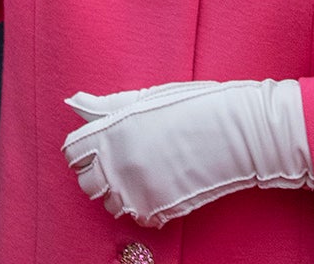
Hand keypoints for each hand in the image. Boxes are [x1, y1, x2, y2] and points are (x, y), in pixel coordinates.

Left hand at [62, 79, 312, 226]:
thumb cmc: (197, 106)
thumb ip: (110, 106)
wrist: (240, 132)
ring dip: (121, 191)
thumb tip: (77, 103)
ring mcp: (137, 190)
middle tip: (125, 160)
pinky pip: (137, 216)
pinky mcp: (157, 209)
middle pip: (86, 182)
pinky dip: (145, 206)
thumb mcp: (150, 98)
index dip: (84, 150)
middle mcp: (118, 163)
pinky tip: (162, 186)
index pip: (73, 153)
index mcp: (113, 131)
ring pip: (110, 203)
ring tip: (147, 172)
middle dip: (100, 172)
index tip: (99, 146)